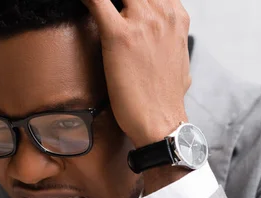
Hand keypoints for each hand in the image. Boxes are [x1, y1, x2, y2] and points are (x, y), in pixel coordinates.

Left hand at [82, 0, 191, 148]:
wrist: (161, 122)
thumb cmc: (166, 98)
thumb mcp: (180, 61)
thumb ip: (170, 42)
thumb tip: (162, 43)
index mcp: (177, 17)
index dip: (132, 0)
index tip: (118, 8)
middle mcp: (162, 13)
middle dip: (116, 1)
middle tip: (102, 11)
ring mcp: (142, 22)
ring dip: (100, 1)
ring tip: (93, 10)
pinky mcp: (119, 34)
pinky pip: (95, 1)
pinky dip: (86, 0)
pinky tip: (80, 4)